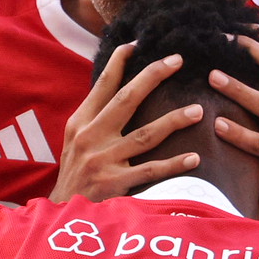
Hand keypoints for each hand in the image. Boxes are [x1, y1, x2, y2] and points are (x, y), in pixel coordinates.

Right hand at [50, 43, 205, 202]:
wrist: (61, 214)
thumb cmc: (75, 175)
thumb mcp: (75, 142)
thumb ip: (95, 118)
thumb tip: (119, 87)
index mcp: (81, 123)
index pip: (103, 85)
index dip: (120, 62)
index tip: (138, 43)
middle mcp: (91, 137)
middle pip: (127, 99)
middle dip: (153, 76)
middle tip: (178, 60)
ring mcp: (102, 160)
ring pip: (145, 134)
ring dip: (174, 121)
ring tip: (198, 111)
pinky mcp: (114, 184)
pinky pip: (151, 170)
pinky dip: (174, 164)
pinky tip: (194, 158)